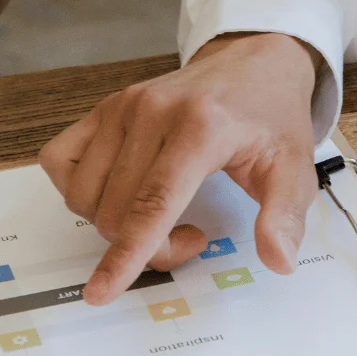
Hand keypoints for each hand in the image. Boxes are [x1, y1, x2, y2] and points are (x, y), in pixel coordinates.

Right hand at [40, 33, 320, 304]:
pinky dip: (81, 191)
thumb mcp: (295, 168)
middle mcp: (152, 112)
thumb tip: (278, 260)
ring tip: (165, 214)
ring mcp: (121, 107)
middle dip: (147, 247)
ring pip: (85, 196)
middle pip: (118, 211)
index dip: (127, 254)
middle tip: (193, 238)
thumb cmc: (272, 117)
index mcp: (202, 127)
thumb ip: (284, 216)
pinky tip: (120, 192)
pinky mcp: (103, 108)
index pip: (153, 204)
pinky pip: (61, 162)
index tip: (100, 292)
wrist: (254, 64)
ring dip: (116, 225)